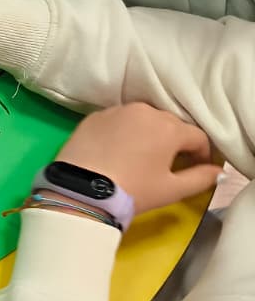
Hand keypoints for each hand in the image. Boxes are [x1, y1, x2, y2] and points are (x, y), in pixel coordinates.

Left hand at [53, 106, 219, 217]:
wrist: (81, 190)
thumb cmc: (132, 190)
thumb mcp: (172, 189)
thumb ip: (201, 178)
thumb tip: (217, 171)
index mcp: (168, 127)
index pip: (197, 135)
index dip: (201, 153)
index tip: (197, 167)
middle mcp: (144, 111)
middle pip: (170, 124)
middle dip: (175, 141)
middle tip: (170, 163)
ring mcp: (117, 111)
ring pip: (143, 119)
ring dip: (149, 133)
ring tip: (143, 156)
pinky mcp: (95, 116)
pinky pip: (119, 120)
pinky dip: (125, 132)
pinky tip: (119, 151)